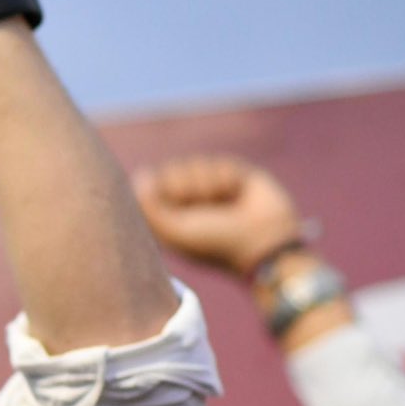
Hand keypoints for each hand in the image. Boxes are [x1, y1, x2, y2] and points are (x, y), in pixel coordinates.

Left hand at [133, 155, 304, 279]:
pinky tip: (237, 195)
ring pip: (194, 163)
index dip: (163, 193)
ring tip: (223, 205)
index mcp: (169, 212)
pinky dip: (226, 180)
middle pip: (170, 170)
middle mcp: (188, 197)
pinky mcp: (233, 173)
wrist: (262, 243)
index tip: (176, 213)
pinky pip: (218, 162)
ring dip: (208, 187)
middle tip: (204, 210)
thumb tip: (143, 174)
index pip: (149, 182)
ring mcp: (210, 184)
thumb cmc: (214, 244)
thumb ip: (148, 206)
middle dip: (186, 190)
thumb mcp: (174, 232)